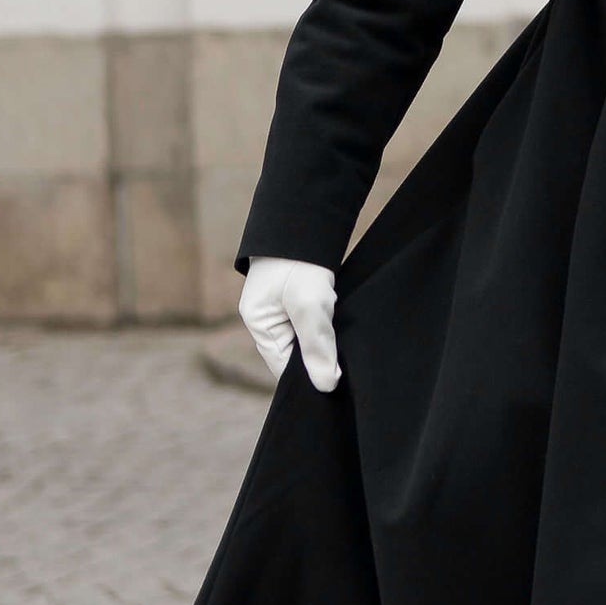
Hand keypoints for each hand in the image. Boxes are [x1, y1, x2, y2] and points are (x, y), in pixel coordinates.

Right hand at [240, 257, 340, 391]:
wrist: (304, 217)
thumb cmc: (299, 262)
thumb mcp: (310, 306)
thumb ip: (317, 347)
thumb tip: (326, 385)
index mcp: (259, 325)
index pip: (282, 368)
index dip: (308, 378)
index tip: (335, 387)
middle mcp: (266, 319)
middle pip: (294, 355)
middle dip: (318, 360)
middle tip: (345, 367)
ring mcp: (281, 307)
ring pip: (306, 338)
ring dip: (325, 341)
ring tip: (346, 347)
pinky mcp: (297, 296)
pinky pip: (312, 322)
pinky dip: (327, 325)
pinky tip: (342, 325)